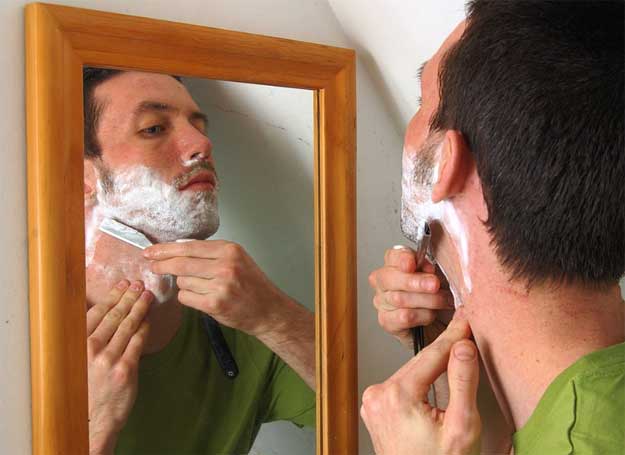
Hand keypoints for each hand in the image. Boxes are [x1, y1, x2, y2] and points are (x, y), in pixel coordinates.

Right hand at [87, 280, 152, 454]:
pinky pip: (138, 342)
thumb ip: (88, 339)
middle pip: (114, 316)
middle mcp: (92, 349)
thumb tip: (104, 313)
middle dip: (128, 297)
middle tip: (139, 284)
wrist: (94, 418)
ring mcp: (109, 359)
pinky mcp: (126, 369)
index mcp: (78, 344)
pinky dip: (144, 328)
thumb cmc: (86, 388)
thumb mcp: (78, 361)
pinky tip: (148, 319)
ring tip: (147, 296)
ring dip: (139, 308)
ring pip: (127, 326)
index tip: (122, 284)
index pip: (96, 313)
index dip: (112, 296)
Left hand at [144, 240, 290, 336]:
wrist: (268, 310)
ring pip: (182, 282)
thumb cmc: (252, 284)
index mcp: (230, 250)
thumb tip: (177, 250)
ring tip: (202, 288)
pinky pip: (186, 297)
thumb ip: (211, 253)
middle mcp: (225, 266)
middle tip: (153, 266)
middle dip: (162, 265)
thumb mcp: (237, 259)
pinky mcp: (215, 304)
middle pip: (181, 263)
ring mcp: (220, 286)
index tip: (152, 252)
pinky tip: (201, 298)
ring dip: (184, 285)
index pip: (189, 246)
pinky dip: (188, 297)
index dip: (166, 249)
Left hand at [361, 317, 480, 454]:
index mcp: (397, 395)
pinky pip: (402, 384)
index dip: (454, 336)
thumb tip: (462, 345)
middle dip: (445, 349)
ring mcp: (373, 402)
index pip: (432, 355)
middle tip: (466, 330)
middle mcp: (378, 394)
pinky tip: (437, 374)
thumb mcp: (462, 426)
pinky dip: (420, 379)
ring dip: (433, 365)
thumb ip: (462, 382)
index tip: (468, 317)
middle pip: (420, 363)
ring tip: (457, 350)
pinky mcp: (374, 408)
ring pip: (411, 372)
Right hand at [368, 246, 453, 348]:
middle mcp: (384, 283)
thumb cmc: (439, 296)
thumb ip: (431, 270)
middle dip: (415, 282)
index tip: (413, 264)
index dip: (402, 258)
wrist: (443, 323)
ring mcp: (382, 302)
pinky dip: (422, 316)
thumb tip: (428, 270)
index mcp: (395, 265)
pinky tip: (431, 315)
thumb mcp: (440, 277)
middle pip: (389, 278)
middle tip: (435, 285)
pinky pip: (403, 317)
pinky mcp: (387, 321)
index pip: (392, 256)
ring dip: (426, 300)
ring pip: (398, 299)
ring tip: (443, 301)